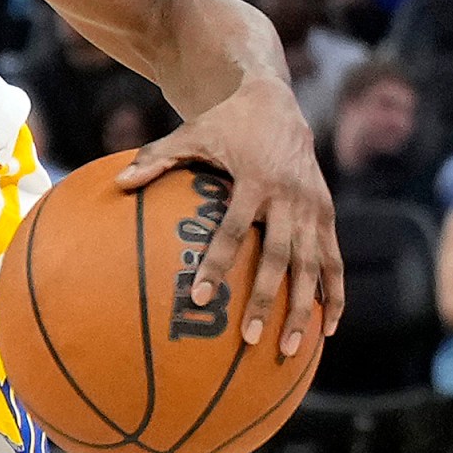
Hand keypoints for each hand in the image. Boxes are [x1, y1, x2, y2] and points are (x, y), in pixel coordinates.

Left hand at [115, 77, 344, 356]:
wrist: (275, 102)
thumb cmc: (223, 124)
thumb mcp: (189, 134)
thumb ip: (156, 159)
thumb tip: (118, 184)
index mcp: (255, 179)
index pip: (233, 230)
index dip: (218, 264)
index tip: (200, 300)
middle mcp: (291, 197)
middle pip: (279, 257)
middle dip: (266, 300)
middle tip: (250, 340)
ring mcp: (314, 207)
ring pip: (312, 266)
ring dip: (304, 309)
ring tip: (287, 350)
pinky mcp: (328, 214)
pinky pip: (333, 260)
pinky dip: (335, 293)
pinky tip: (327, 329)